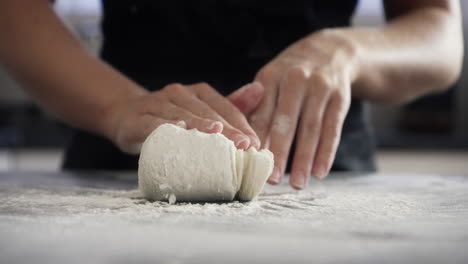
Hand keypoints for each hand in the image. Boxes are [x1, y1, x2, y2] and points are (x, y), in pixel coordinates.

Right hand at [107, 82, 263, 153]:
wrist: (125, 115)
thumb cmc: (171, 118)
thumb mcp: (200, 111)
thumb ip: (230, 105)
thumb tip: (260, 90)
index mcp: (198, 92)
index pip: (225, 108)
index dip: (241, 124)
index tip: (255, 144)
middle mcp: (179, 93)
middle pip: (206, 112)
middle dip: (227, 129)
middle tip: (243, 145)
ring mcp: (157, 104)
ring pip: (182, 115)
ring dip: (200, 125)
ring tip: (217, 134)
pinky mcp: (137, 119)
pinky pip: (152, 123)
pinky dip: (165, 127)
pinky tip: (178, 131)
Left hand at [231, 29, 357, 188]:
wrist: (329, 52)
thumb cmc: (289, 76)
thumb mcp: (270, 81)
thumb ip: (255, 108)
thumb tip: (241, 143)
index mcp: (271, 76)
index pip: (262, 113)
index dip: (256, 140)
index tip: (249, 163)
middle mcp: (295, 79)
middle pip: (286, 121)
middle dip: (278, 152)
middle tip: (271, 179)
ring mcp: (320, 87)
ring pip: (311, 128)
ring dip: (303, 158)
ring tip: (297, 184)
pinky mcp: (340, 97)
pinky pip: (332, 128)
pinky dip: (326, 152)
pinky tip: (320, 172)